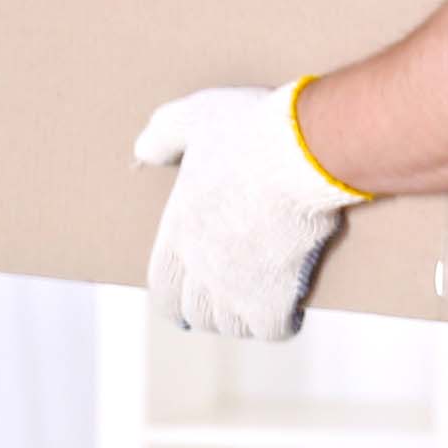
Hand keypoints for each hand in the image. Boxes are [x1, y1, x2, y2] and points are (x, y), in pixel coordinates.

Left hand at [130, 79, 369, 340]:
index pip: (163, 287)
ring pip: (233, 326)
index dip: (176, 303)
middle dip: (213, 314)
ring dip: (246, 320)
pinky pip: (272, 330)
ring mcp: (234, 283)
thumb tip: (142, 151)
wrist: (305, 150)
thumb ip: (164, 134)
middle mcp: (198, 264)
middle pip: (198, 313)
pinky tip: (293, 314)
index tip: (187, 311)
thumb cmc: (252, 130)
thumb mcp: (195, 116)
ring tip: (262, 310)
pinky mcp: (274, 293)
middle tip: (232, 309)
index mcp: (177, 229)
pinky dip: (282, 325)